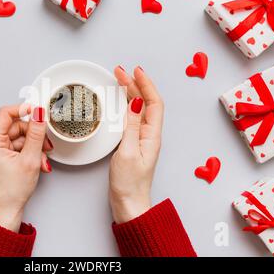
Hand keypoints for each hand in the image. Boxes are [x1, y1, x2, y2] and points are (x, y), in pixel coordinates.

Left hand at [0, 104, 52, 231]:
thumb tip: (39, 114)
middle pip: (15, 127)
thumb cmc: (12, 192)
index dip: (23, 109)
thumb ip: (36, 134)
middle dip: (33, 135)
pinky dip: (28, 153)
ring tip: (41, 161)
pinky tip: (36, 163)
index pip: (6, 113)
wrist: (6, 212)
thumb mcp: (30, 159)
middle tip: (46, 144)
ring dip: (33, 147)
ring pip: (19, 138)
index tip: (38, 111)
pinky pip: (16, 148)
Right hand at [110, 66, 163, 223]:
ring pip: (139, 108)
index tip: (135, 71)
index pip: (154, 102)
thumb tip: (135, 102)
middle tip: (120, 71)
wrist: (129, 202)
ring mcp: (142, 138)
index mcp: (152, 135)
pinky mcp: (134, 142)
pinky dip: (127, 104)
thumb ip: (131, 126)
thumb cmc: (129, 183)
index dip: (146, 85)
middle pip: (146, 102)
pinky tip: (122, 100)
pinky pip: (133, 117)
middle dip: (135, 84)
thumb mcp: (128, 152)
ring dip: (131, 92)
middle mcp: (149, 134)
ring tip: (120, 80)